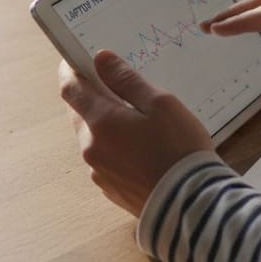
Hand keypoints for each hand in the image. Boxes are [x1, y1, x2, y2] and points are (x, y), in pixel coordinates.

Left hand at [59, 51, 212, 216]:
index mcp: (101, 121)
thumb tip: (100, 59)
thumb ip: (126, 79)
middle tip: (112, 86)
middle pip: (79, 113)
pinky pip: (103, 159)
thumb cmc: (179, 147)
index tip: (75, 59)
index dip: (70, 70)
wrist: (190, 203)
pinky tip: (138, 148)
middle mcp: (91, 147)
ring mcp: (98, 171)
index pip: (71, 89)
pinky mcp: (109, 189)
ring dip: (103, 123)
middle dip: (90, 96)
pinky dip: (113, 147)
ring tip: (133, 120)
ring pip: (92, 137)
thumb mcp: (160, 103)